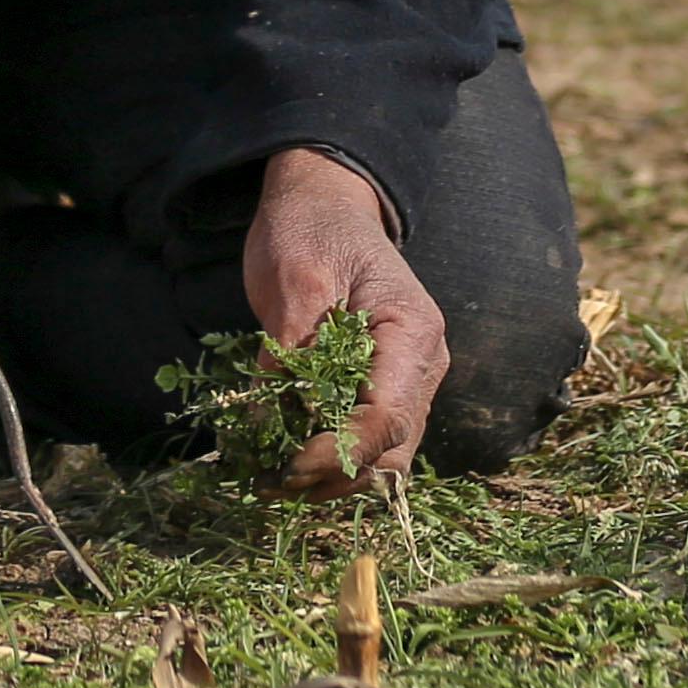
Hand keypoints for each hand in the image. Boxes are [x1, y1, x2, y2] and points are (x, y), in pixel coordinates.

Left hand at [243, 147, 445, 493]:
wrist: (324, 207)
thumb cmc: (311, 232)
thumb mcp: (295, 278)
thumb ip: (289, 350)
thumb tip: (265, 421)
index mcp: (411, 332)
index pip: (386, 416)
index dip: (337, 452)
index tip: (283, 463)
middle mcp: (422, 364)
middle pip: (391, 448)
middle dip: (332, 475)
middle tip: (268, 479)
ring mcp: (407, 381)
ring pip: (384, 458)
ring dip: (332, 480)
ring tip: (272, 478)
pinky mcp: (382, 389)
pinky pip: (369, 444)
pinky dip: (331, 465)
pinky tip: (285, 461)